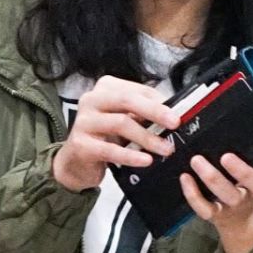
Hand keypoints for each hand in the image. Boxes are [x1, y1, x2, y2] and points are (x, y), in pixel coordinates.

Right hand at [52, 77, 177, 193]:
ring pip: (121, 123)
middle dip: (154, 112)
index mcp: (105, 89)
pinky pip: (110, 149)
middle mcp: (91, 100)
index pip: (135, 90)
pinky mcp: (81, 144)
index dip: (158, 101)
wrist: (75, 163)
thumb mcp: (123, 120)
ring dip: (147, 138)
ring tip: (166, 149)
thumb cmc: (103, 138)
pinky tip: (146, 160)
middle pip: (127, 100)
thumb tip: (173, 114)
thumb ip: (142, 114)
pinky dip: (130, 156)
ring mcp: (84, 121)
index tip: (178, 112)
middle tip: (175, 123)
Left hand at [179, 141, 252, 252]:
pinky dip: (193, 195)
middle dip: (242, 171)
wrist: (240, 221)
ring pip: (226, 195)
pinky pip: (204, 208)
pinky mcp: (214, 213)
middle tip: (226, 156)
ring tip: (197, 160)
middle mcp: (251, 192)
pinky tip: (184, 178)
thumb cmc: (247, 185)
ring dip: (212, 178)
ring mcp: (232, 204)